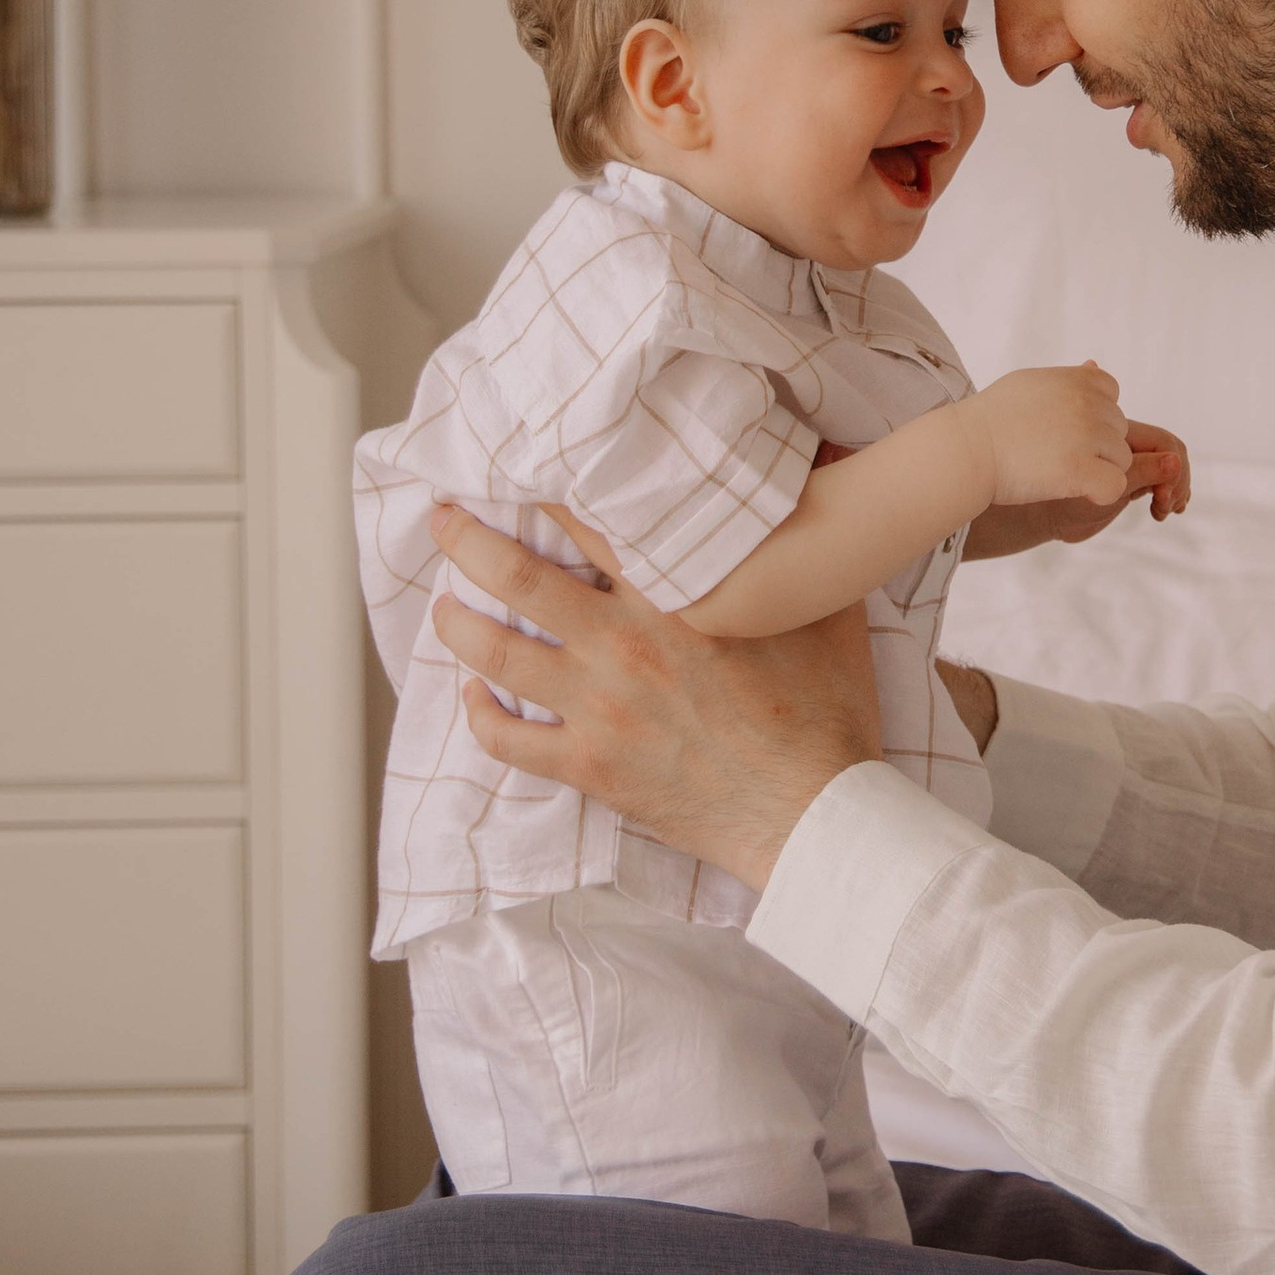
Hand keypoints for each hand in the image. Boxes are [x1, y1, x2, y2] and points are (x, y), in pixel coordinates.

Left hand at [427, 500, 878, 890]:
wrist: (812, 812)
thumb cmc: (825, 713)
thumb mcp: (828, 610)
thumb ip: (804, 544)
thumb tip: (831, 462)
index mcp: (675, 597)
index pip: (591, 525)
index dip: (547, 493)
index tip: (520, 473)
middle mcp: (624, 646)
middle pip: (520, 579)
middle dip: (468, 541)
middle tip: (442, 518)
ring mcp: (600, 709)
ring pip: (499, 655)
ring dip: (458, 624)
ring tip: (442, 604)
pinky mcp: (591, 766)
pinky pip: (510, 740)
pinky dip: (480, 716)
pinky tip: (473, 697)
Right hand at [971, 362, 1130, 511]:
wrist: (965, 449)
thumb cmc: (991, 419)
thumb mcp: (1030, 383)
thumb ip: (1067, 379)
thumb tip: (1094, 366)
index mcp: (1077, 380)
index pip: (1112, 394)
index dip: (1094, 415)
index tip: (1065, 428)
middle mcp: (1087, 403)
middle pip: (1119, 429)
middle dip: (1096, 444)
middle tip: (1056, 454)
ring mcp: (1086, 436)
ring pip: (1120, 459)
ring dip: (1097, 469)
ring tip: (1058, 471)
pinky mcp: (1080, 470)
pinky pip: (1115, 485)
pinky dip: (1100, 492)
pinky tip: (1075, 490)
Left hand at [1040, 419, 1192, 546]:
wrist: (1038, 512)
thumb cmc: (1061, 500)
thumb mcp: (1103, 489)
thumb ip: (1140, 472)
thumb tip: (1175, 461)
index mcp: (1116, 433)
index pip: (1164, 441)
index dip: (1174, 468)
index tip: (1163, 498)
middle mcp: (1124, 441)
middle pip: (1170, 450)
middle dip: (1177, 479)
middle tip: (1165, 506)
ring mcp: (1127, 457)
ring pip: (1166, 463)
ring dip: (1174, 486)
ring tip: (1162, 510)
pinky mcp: (1128, 474)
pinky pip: (1158, 475)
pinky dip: (1167, 491)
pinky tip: (1161, 510)